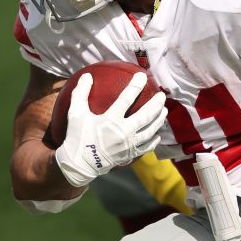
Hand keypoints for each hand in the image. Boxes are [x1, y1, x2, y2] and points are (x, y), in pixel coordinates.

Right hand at [54, 72, 166, 187]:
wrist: (79, 165)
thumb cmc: (77, 137)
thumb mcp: (75, 114)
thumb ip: (80, 93)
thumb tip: (87, 76)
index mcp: (109, 121)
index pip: (126, 99)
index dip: (136, 85)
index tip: (143, 75)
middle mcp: (122, 132)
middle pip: (146, 115)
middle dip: (156, 103)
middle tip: (162, 95)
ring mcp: (128, 145)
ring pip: (150, 131)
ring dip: (159, 120)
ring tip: (164, 110)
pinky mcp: (130, 155)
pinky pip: (147, 147)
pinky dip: (154, 139)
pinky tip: (157, 134)